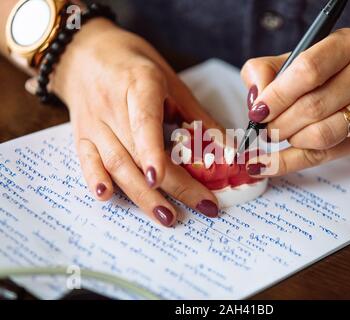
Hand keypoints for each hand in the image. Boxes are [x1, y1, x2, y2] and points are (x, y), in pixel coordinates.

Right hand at [51, 18, 222, 225]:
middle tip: (203, 206)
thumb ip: (198, 117)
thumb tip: (227, 151)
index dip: (152, 152)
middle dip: (171, 185)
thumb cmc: (135, 65)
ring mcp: (93, 123)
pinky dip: (96, 180)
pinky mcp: (81, 136)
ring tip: (167, 217)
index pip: (144, 123)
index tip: (162, 178)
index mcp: (138, 86)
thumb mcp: (172, 82)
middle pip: (138, 153)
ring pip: (115, 163)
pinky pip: (86, 161)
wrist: (86, 52)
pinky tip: (106, 197)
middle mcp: (111, 106)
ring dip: (141, 195)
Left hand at [241, 28, 349, 176]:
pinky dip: (288, 162)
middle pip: (311, 106)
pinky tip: (265, 166)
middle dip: (278, 123)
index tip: (258, 111)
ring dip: (289, 140)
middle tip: (264, 129)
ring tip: (279, 136)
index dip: (276, 95)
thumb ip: (267, 71)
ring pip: (319, 134)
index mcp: (346, 45)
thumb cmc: (336, 78)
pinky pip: (323, 155)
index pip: (307, 70)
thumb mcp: (300, 61)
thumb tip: (255, 99)